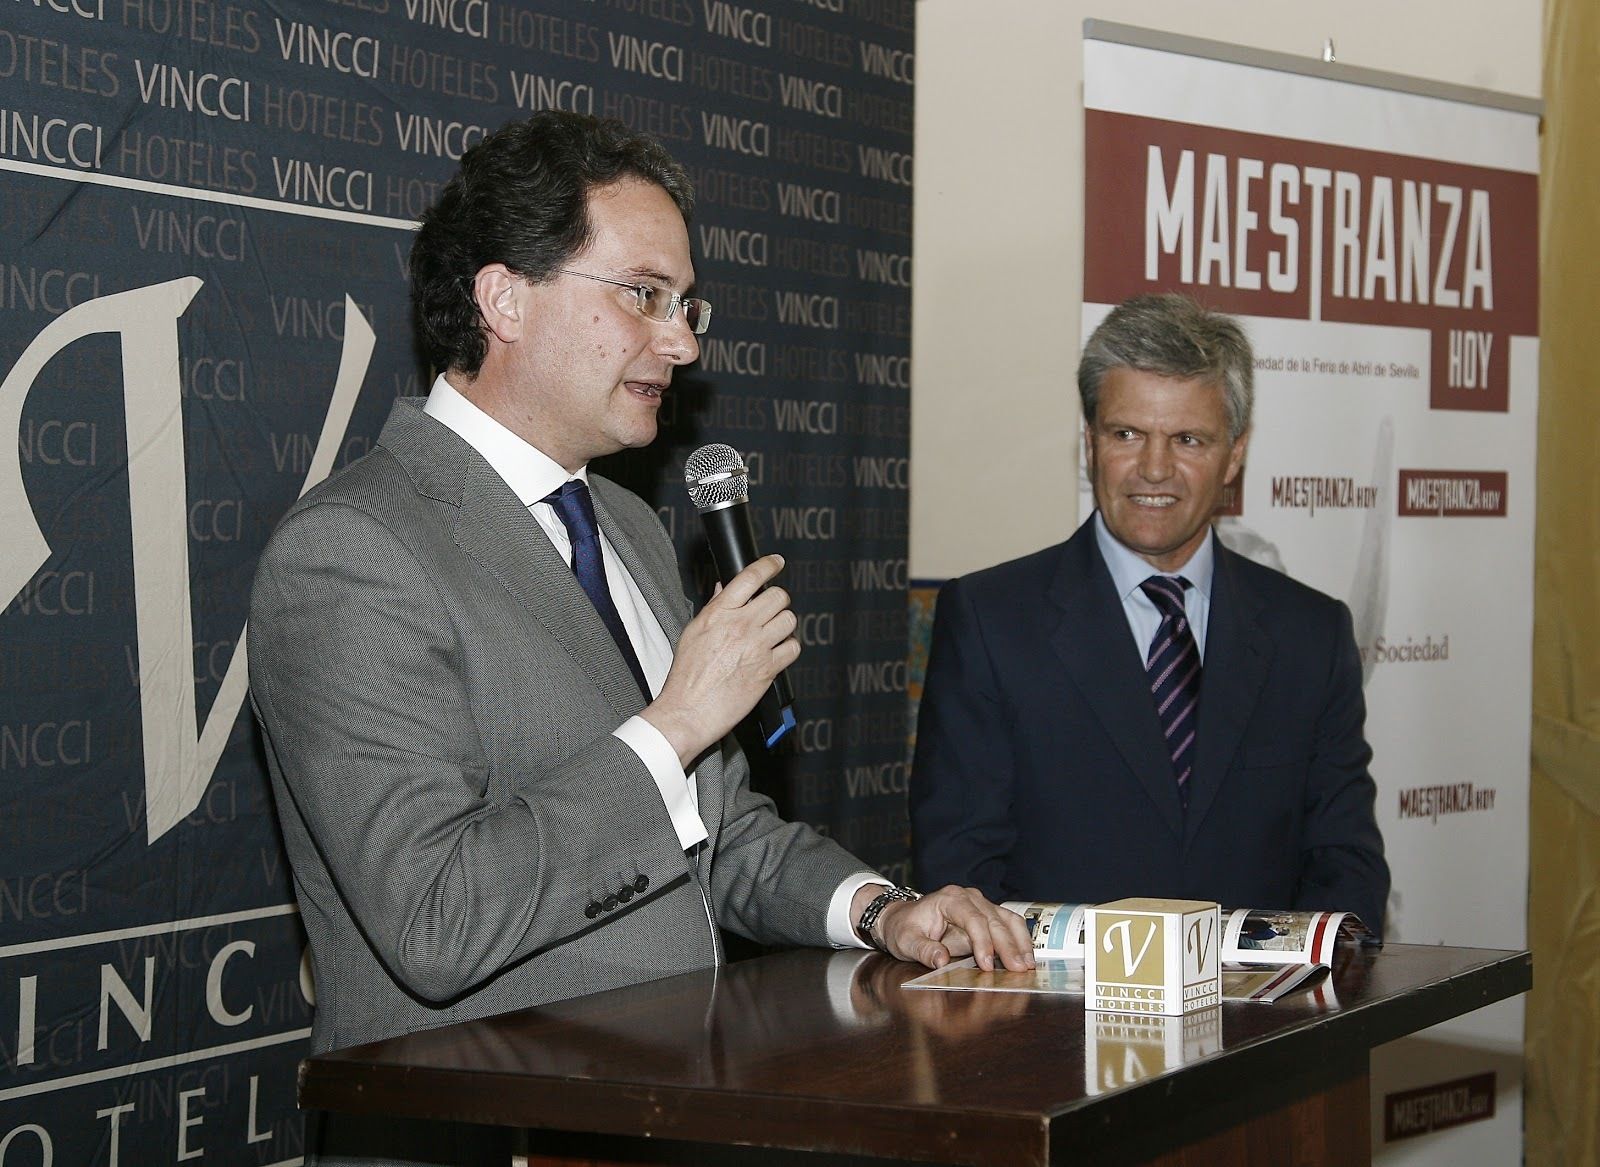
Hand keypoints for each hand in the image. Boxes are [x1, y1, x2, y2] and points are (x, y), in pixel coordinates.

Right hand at [642, 554, 798, 766]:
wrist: (689, 710)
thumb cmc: (686, 676)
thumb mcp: (693, 632)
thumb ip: (713, 608)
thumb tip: (724, 589)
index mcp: (719, 613)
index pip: (751, 577)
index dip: (769, 565)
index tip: (776, 562)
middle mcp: (740, 626)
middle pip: (778, 597)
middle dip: (778, 600)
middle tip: (771, 608)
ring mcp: (757, 647)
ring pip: (789, 620)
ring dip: (784, 624)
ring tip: (772, 632)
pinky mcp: (768, 669)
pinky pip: (793, 648)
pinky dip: (788, 648)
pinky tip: (776, 652)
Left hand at [865, 885, 1035, 972]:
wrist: (902, 919)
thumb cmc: (903, 928)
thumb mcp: (905, 941)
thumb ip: (923, 950)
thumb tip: (941, 960)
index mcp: (950, 899)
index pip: (973, 919)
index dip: (983, 942)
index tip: (987, 964)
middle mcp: (969, 898)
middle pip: (995, 920)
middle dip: (1008, 945)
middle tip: (1019, 969)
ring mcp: (981, 905)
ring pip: (1008, 920)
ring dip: (1020, 942)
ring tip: (1028, 964)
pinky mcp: (987, 916)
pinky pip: (1008, 925)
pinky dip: (1019, 940)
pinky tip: (1026, 957)